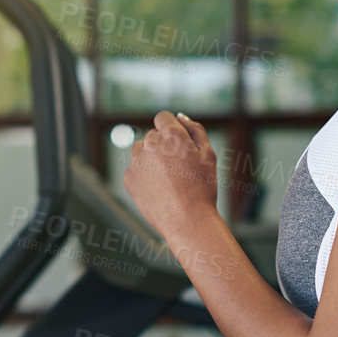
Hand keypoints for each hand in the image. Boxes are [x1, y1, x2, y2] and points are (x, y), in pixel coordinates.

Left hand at [122, 110, 220, 242]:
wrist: (187, 220)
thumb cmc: (202, 187)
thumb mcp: (208, 154)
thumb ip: (195, 129)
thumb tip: (180, 116)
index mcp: (171, 134)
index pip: (162, 117)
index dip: (171, 128)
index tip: (177, 144)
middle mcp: (150, 143)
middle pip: (152, 136)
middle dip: (163, 146)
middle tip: (178, 169)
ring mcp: (137, 161)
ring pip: (141, 151)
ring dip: (150, 159)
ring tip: (167, 179)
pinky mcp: (129, 178)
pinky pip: (135, 170)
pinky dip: (144, 176)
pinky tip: (159, 189)